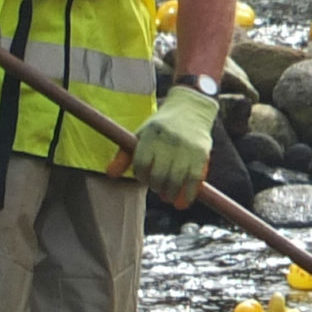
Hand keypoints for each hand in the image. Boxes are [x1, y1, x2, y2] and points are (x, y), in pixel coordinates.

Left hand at [130, 84, 217, 203]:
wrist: (191, 109)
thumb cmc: (161, 126)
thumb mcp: (141, 134)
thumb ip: (124, 155)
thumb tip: (110, 174)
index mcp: (151, 133)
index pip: (142, 162)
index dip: (141, 174)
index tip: (144, 176)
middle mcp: (169, 139)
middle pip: (159, 174)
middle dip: (156, 185)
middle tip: (157, 186)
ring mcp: (186, 146)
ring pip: (175, 179)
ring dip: (170, 192)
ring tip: (167, 194)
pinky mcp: (201, 153)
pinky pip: (194, 179)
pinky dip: (188, 194)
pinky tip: (182, 202)